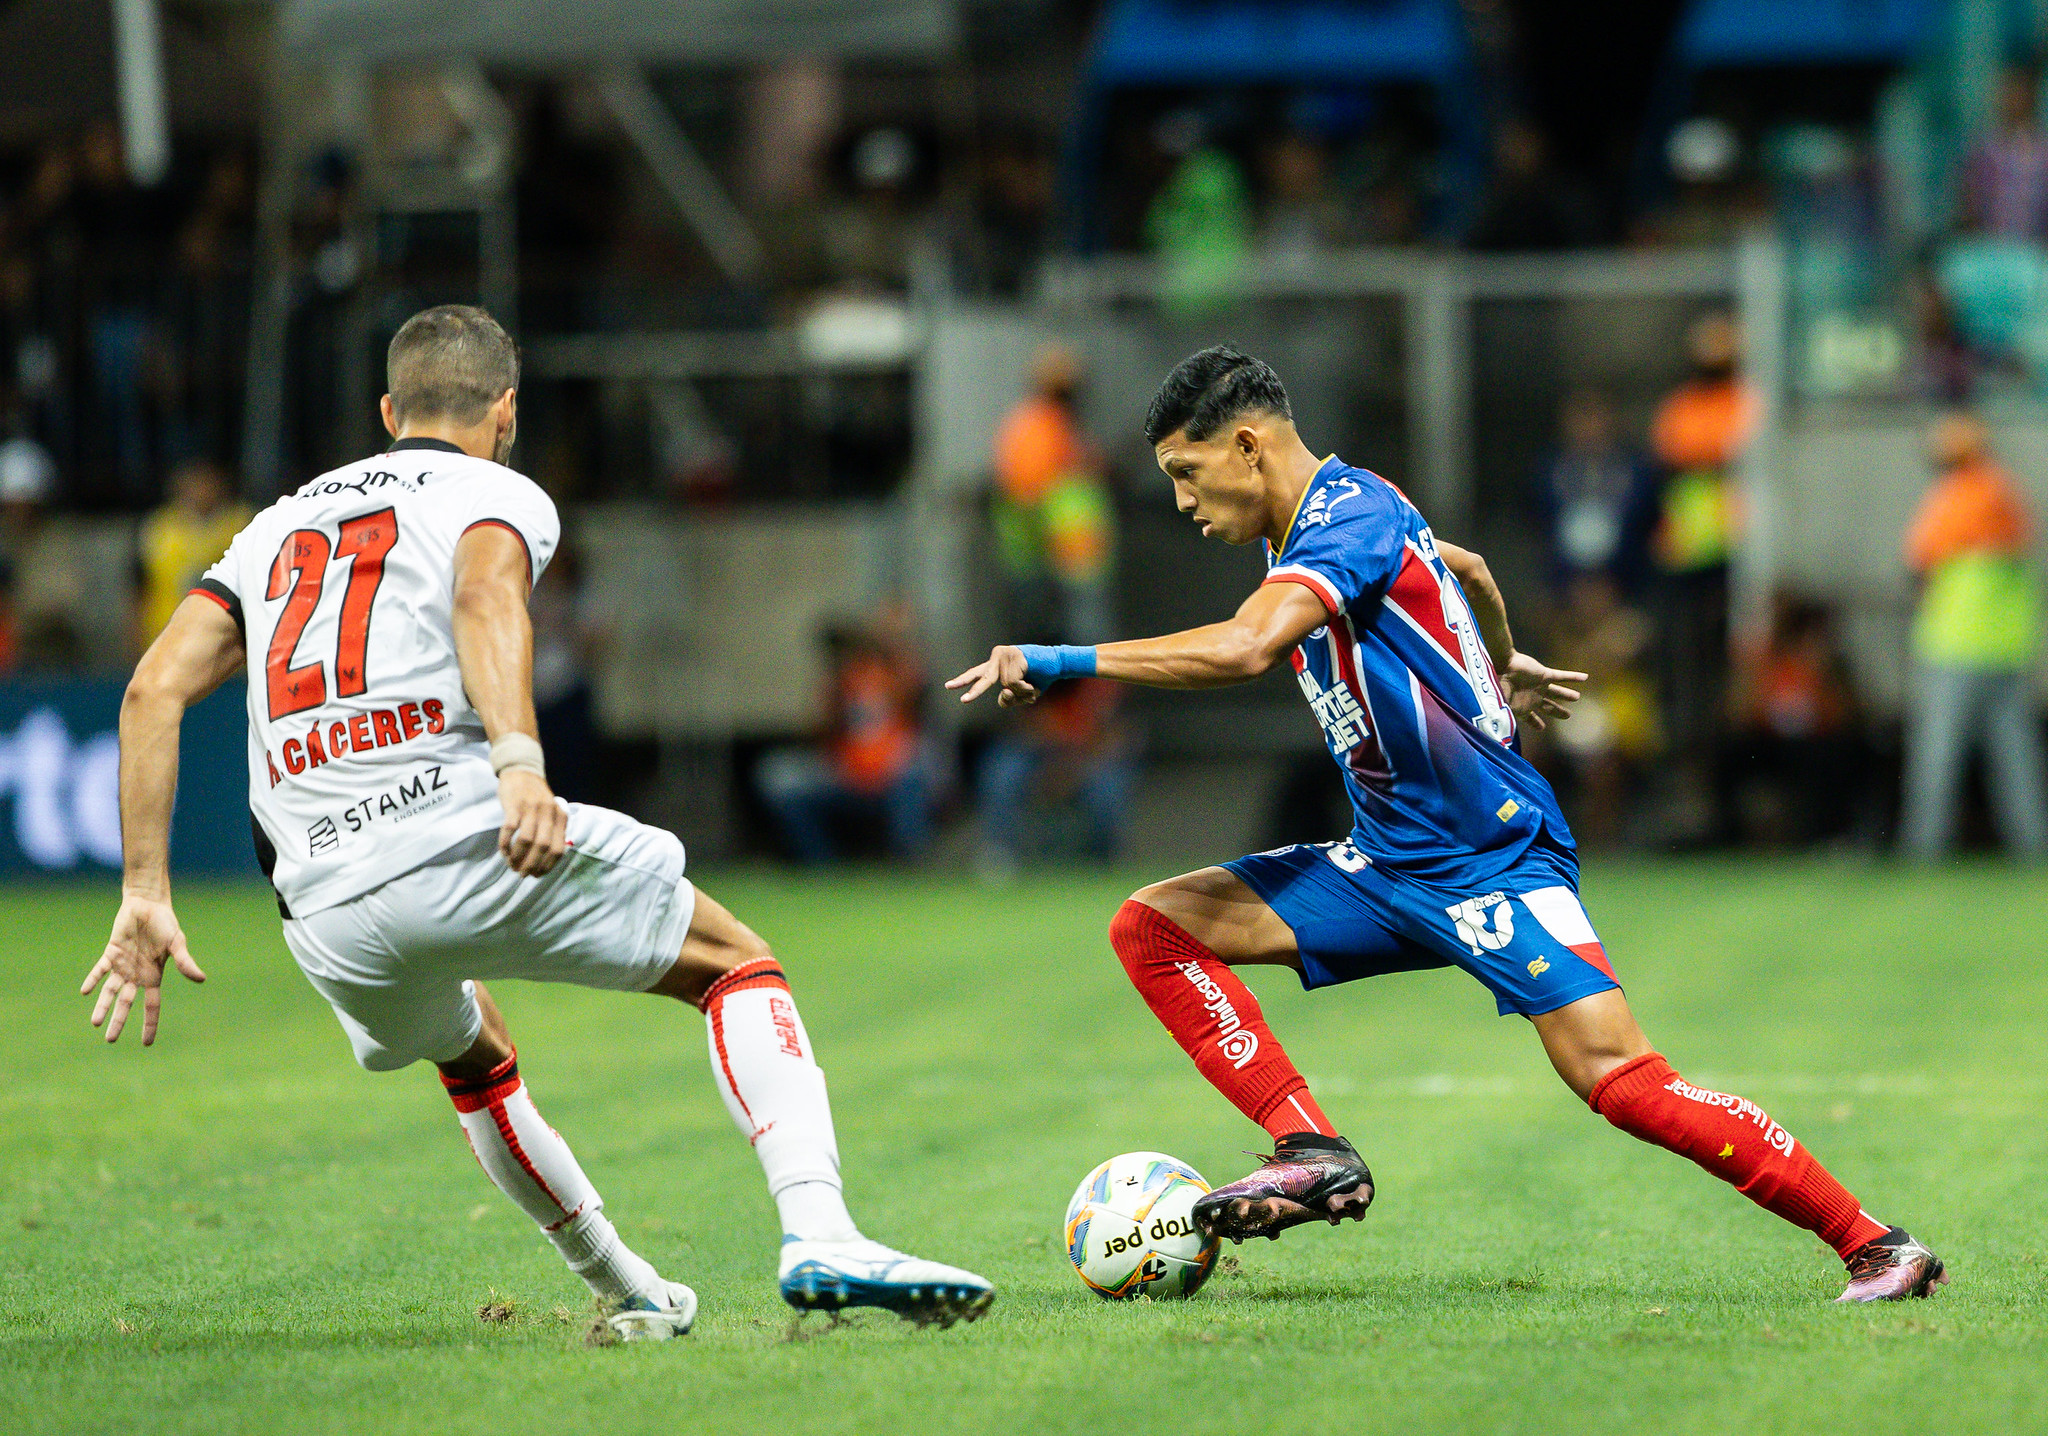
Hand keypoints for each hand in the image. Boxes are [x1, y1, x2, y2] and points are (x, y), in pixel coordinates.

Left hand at [81, 893, 205, 1045]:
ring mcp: (122, 965)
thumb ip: (185, 962)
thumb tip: (201, 979)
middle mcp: (137, 975)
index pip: (151, 1006)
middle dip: (118, 1021)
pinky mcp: (111, 952)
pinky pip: (100, 969)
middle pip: (126, 1003)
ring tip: (94, 1023)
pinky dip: (93, 979)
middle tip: (110, 1040)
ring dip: (103, 1006)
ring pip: (110, 991)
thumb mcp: (177, 943)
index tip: (146, 1044)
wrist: (148, 904)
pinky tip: (85, 991)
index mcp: (154, 976)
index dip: (149, 1024)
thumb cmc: (166, 923)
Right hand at [498, 769, 567, 874]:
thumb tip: (546, 862)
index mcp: (560, 817)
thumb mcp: (551, 812)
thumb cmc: (536, 797)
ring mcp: (531, 808)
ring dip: (518, 857)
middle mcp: (548, 812)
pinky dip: (506, 844)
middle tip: (522, 874)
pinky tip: (503, 851)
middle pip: (543, 847)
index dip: (547, 866)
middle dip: (532, 865)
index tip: (537, 874)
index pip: (559, 848)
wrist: (522, 771)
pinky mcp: (514, 805)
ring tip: (511, 864)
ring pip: (527, 840)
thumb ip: (553, 831)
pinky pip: (510, 829)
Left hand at [945, 645, 1039, 707]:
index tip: (949, 687)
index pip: (977, 673)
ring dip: (1021, 692)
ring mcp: (1005, 654)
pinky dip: (1024, 687)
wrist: (1058, 665)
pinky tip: (1032, 681)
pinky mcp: (1014, 655)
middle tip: (964, 701)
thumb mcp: (1022, 695)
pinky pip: (1013, 682)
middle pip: (984, 679)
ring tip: (1031, 685)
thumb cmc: (1040, 678)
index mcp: (997, 666)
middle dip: (976, 691)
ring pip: (1005, 685)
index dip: (963, 681)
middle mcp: (998, 658)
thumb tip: (1003, 692)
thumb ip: (1010, 699)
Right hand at [1499, 651, 1586, 730]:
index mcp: (1522, 707)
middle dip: (1558, 711)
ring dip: (1567, 695)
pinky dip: (1573, 677)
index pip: (1530, 718)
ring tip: (1577, 697)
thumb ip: (1505, 721)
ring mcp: (1539, 686)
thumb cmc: (1499, 687)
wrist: (1502, 666)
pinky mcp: (1544, 674)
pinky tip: (1585, 677)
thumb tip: (1501, 738)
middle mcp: (1532, 697)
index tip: (1541, 728)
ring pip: (1557, 692)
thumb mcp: (1502, 709)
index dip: (1535, 723)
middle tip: (1568, 716)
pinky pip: (1562, 676)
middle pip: (1549, 706)